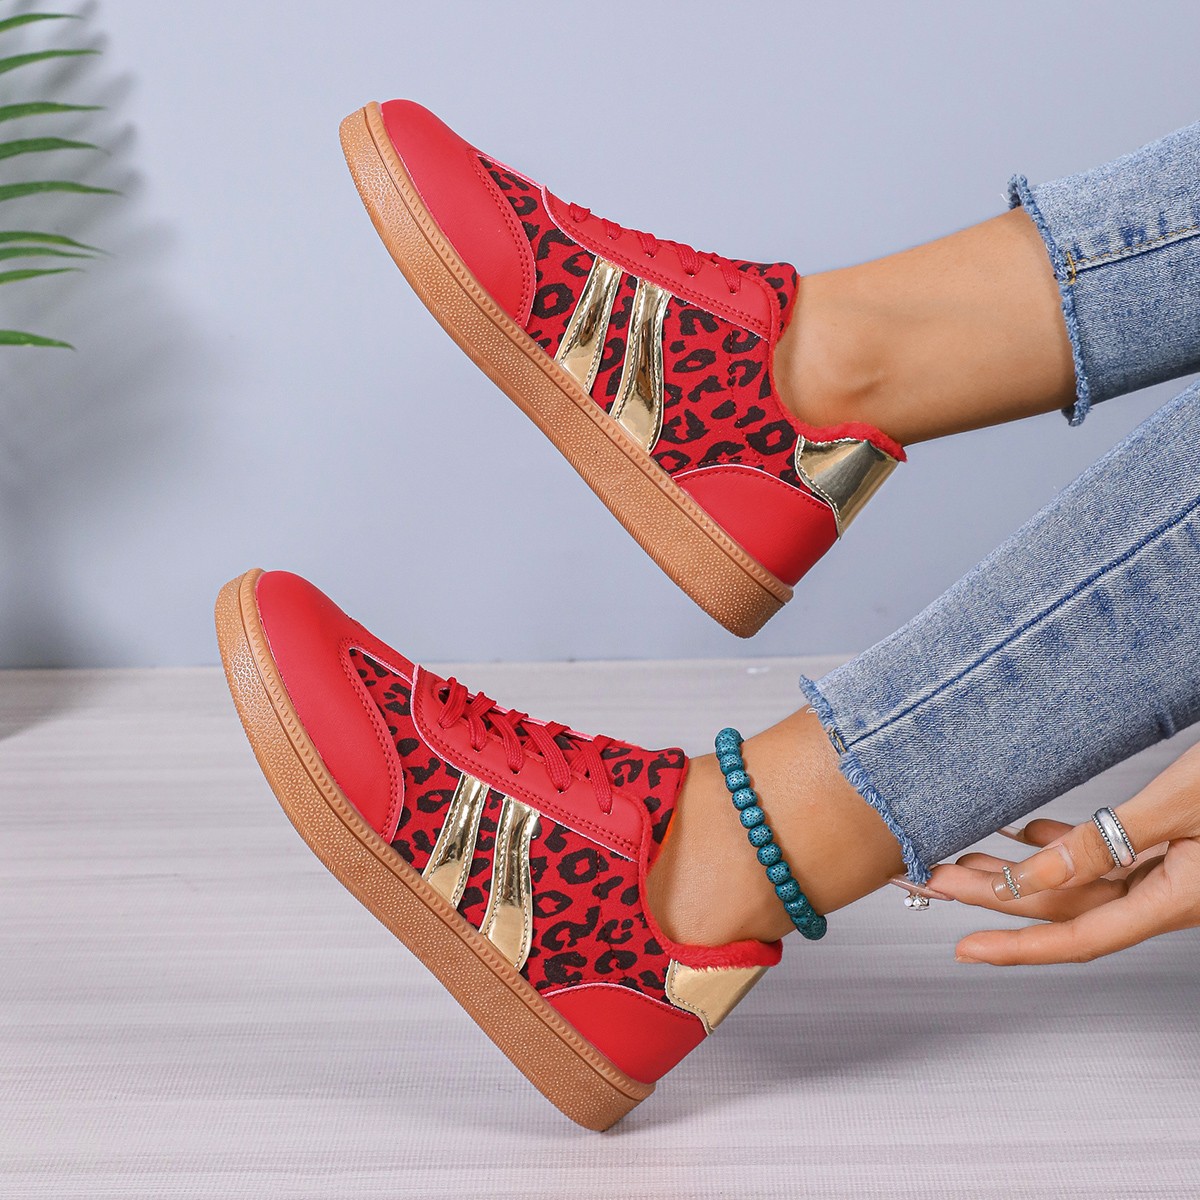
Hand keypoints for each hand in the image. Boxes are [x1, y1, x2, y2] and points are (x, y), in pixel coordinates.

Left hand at [927, 741, 1199, 964]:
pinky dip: (1058, 844)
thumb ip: (1107, 842)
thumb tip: (1035, 874)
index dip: (1017, 948)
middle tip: (928, 877)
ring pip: (1078, 880)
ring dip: (1015, 868)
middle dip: (992, 893)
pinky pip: (1103, 855)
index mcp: (1178, 899)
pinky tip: (1019, 833)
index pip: (1079, 937)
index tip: (965, 950)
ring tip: (956, 853)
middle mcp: (1170, 894)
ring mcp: (1172, 870)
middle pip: (1064, 905)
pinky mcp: (1172, 843)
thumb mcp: (1180, 804)